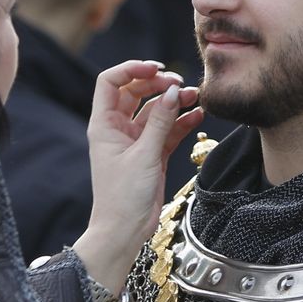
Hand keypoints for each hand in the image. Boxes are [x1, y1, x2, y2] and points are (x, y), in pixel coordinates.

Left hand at [73, 59, 202, 293]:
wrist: (124, 233)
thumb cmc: (123, 197)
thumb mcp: (144, 155)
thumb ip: (160, 122)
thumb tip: (173, 92)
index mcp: (104, 124)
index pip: (111, 82)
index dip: (131, 69)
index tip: (156, 68)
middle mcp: (118, 129)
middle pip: (136, 92)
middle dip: (158, 84)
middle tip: (179, 85)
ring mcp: (136, 141)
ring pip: (155, 111)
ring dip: (173, 102)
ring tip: (194, 98)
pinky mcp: (152, 155)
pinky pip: (167, 130)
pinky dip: (181, 122)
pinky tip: (197, 116)